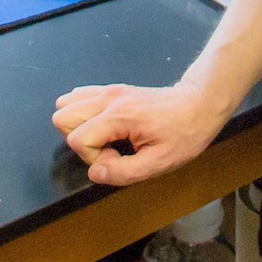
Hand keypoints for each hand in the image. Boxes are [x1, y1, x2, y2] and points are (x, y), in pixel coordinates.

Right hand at [52, 80, 230, 186]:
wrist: (198, 103)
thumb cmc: (184, 135)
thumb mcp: (160, 163)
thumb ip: (124, 172)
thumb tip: (95, 172)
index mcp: (119, 116)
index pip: (78, 138)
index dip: (93, 157)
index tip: (120, 157)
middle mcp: (108, 98)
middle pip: (62, 117)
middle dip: (80, 141)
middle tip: (109, 148)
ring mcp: (108, 91)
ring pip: (65, 105)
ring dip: (79, 127)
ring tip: (107, 137)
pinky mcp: (111, 89)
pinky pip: (78, 97)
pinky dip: (83, 115)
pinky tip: (106, 126)